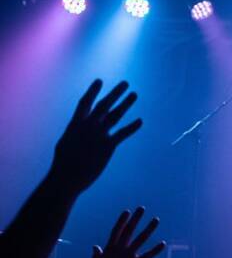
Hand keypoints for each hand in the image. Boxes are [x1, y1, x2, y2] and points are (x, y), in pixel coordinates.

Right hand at [49, 80, 141, 194]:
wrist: (66, 176)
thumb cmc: (64, 162)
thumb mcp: (67, 142)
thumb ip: (77, 133)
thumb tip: (81, 128)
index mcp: (75, 124)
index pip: (85, 103)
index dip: (93, 91)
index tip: (100, 81)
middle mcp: (88, 126)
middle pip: (104, 105)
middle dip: (116, 93)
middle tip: (126, 83)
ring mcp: (99, 135)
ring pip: (115, 115)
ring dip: (126, 103)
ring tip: (134, 94)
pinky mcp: (108, 145)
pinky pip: (123, 133)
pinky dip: (132, 126)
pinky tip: (140, 120)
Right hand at [86, 208, 165, 257]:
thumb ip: (97, 254)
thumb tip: (95, 246)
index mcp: (109, 248)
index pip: (117, 230)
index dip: (122, 220)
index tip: (127, 211)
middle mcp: (120, 250)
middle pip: (129, 230)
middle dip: (136, 219)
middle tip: (142, 208)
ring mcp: (128, 257)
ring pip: (141, 239)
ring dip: (149, 229)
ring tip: (156, 219)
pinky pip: (147, 256)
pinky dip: (155, 250)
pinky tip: (163, 243)